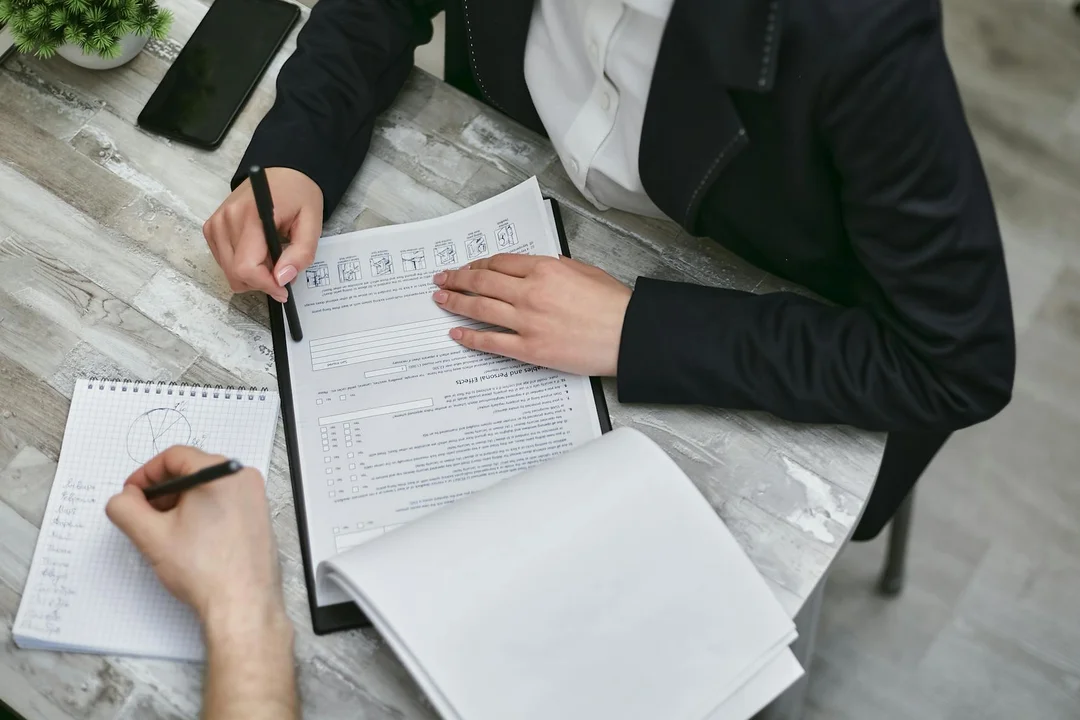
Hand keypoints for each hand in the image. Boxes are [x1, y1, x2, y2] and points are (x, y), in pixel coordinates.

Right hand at [105, 447, 284, 628]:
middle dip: (163, 491)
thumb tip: (122, 498)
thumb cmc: (208, 571)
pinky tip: (189, 539)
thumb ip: (126, 509)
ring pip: (208, 488)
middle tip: (144, 514)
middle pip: (193, 470)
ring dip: (181, 503)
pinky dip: (202, 513)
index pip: (175, 456)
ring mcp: (255, 498)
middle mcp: (244, 479)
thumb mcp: (152, 536)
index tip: (132, 493)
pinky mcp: (259, 517)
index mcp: (221, 473)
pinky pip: (224, 502)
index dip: (146, 474)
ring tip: (166, 532)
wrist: (242, 604)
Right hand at [203, 167, 323, 302]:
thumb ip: (300, 253)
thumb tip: (282, 279)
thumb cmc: (299, 194)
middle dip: (260, 282)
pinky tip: (258, 252)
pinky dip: (241, 265)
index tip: (283, 290)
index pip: (246, 267)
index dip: (265, 285)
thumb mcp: (312, 223)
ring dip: (251, 274)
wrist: (284, 172)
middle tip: (282, 272)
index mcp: (252, 216)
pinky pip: (223, 261)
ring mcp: (216, 223)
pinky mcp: (212, 228)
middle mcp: (226, 219)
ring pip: (228, 271)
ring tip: (272, 257)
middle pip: (235, 273)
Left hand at [432, 254, 631, 375]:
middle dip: (457, 279)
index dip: (478, 264)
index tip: (467, 267)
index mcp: (544, 269)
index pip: (499, 263)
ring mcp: (527, 321)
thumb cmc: (613, 304)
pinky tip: (456, 333)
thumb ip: (554, 268)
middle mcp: (530, 292)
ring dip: (455, 302)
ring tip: (441, 300)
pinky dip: (470, 337)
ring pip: (480, 308)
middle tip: (442, 279)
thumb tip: (534, 269)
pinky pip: (491, 341)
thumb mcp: (583, 271)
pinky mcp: (530, 348)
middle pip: (482, 281)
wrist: (628, 334)